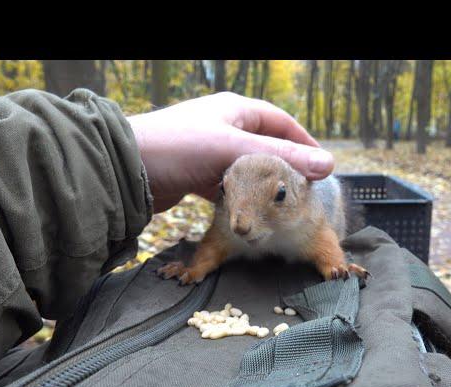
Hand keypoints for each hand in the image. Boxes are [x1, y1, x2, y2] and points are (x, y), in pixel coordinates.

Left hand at [126, 92, 334, 211]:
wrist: (124, 169)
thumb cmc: (176, 147)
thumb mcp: (233, 149)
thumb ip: (279, 157)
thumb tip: (326, 164)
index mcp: (235, 110)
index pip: (281, 122)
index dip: (304, 143)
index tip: (322, 166)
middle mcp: (223, 127)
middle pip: (266, 147)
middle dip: (285, 168)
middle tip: (304, 191)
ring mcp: (209, 151)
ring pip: (247, 169)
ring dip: (262, 186)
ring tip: (282, 205)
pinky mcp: (196, 174)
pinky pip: (228, 185)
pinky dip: (241, 197)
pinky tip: (250, 212)